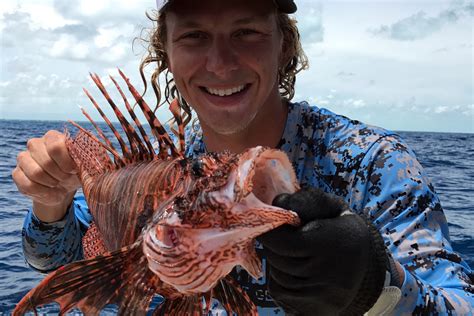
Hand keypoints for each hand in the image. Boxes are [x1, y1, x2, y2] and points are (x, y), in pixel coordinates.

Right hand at [12, 130, 79, 221]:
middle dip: (61, 175)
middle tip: (66, 178)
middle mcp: (35, 144)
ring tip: (58, 185)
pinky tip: (51, 192)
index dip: (66, 162)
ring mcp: (24, 157)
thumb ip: (87, 158)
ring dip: (51, 184)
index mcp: (53, 137)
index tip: (74, 170)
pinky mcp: (17, 173)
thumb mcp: (84, 165)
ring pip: (35, 173)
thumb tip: (94, 156)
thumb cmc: (75, 172)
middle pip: (46, 161)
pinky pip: (27, 185)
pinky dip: (43, 193)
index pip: (56, 146)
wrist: (63, 188)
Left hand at [258, 188, 387, 314]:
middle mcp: (327, 274)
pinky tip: (295, 270)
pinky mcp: (311, 310)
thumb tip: (278, 203)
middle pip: (276, 258)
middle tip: (282, 236)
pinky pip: (279, 291)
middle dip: (274, 244)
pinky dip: (280, 278)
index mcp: (332, 244)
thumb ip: (306, 200)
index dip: (271, 231)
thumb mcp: (333, 208)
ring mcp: (319, 296)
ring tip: (293, 253)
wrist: (368, 272)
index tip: (272, 224)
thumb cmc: (344, 232)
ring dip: (277, 261)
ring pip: (276, 274)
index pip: (283, 242)